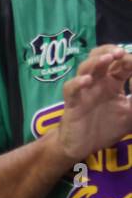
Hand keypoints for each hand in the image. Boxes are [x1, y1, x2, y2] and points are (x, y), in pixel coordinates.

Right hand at [53, 45, 131, 162]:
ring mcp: (84, 91)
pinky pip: (71, 89)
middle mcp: (98, 82)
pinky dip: (77, 83)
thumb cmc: (106, 128)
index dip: (129, 59)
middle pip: (100, 57)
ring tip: (108, 58)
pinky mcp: (72, 103)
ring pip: (85, 68)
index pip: (121, 64)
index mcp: (113, 82)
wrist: (83, 147)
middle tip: (121, 53)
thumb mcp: (131, 114)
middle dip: (110, 51)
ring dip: (96, 61)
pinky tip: (86, 81)